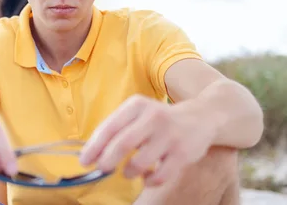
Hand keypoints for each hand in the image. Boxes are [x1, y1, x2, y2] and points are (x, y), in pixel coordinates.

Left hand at [79, 95, 214, 186]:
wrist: (201, 116)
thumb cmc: (159, 119)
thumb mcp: (138, 113)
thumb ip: (118, 128)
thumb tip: (92, 152)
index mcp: (137, 106)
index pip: (110, 127)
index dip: (94, 146)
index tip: (85, 160)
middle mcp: (153, 117)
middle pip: (123, 143)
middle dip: (107, 160)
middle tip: (102, 169)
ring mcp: (169, 135)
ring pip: (140, 162)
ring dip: (128, 171)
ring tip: (127, 172)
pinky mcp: (182, 153)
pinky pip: (159, 175)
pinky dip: (148, 180)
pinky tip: (147, 177)